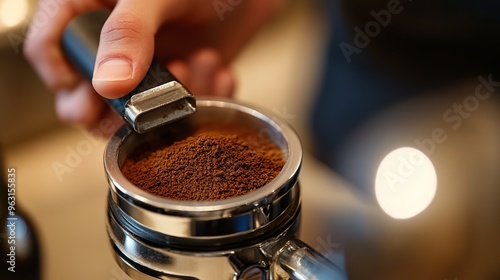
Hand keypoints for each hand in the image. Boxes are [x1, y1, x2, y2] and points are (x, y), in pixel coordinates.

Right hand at [24, 0, 282, 134]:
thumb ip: (129, 33)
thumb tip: (107, 84)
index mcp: (88, 6)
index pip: (48, 47)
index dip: (63, 78)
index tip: (90, 97)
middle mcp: (112, 40)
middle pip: (81, 94)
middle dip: (110, 110)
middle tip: (137, 110)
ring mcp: (146, 62)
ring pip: (131, 109)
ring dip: (161, 105)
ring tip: (189, 69)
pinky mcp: (179, 76)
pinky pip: (178, 107)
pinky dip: (202, 96)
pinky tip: (218, 70)